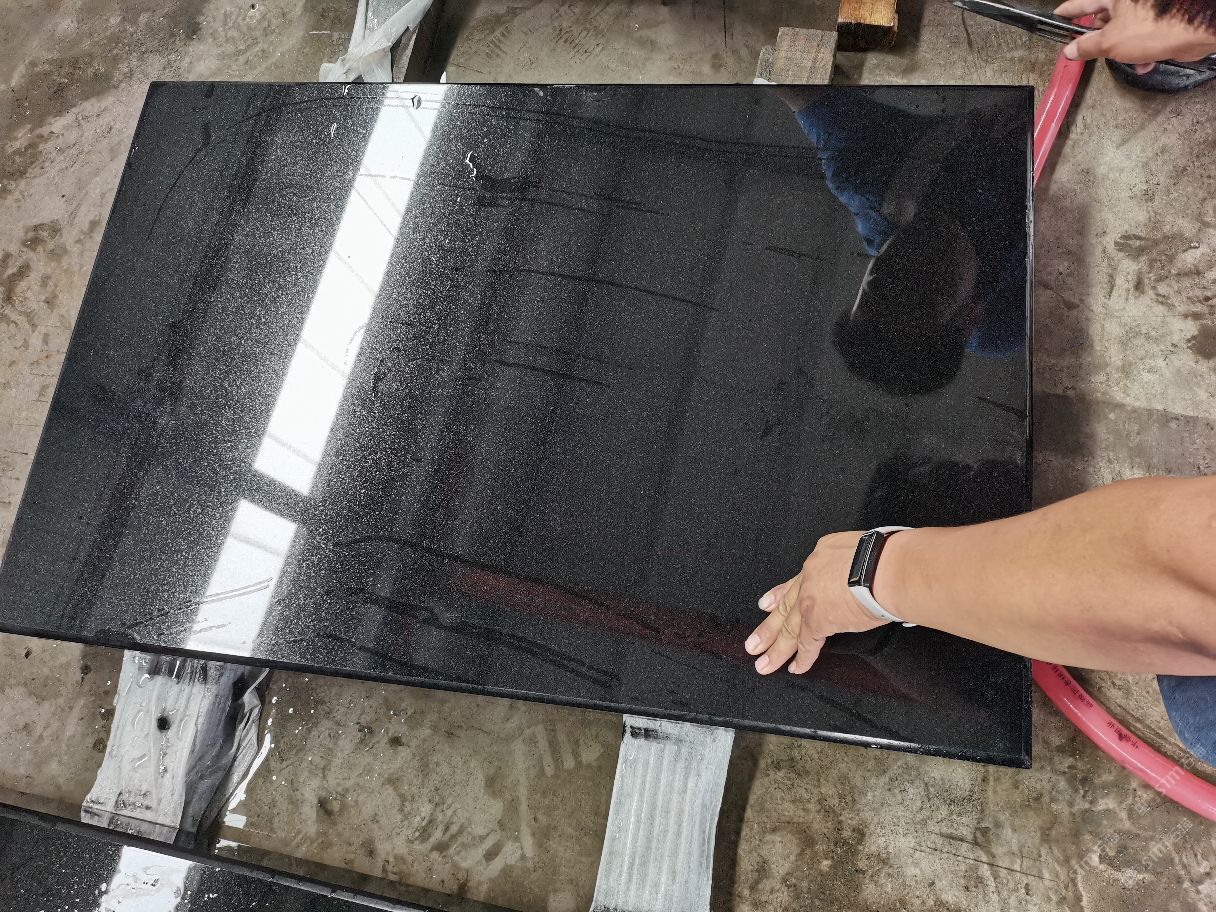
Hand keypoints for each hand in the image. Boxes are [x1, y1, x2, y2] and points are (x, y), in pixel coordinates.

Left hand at [744, 532, 888, 674]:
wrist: (885, 567)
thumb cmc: (884, 556)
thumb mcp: (862, 549)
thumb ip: (854, 564)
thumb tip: (865, 575)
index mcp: (822, 556)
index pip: (798, 580)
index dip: (780, 594)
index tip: (767, 603)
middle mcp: (811, 575)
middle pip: (786, 605)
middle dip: (769, 626)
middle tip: (754, 642)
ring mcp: (811, 599)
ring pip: (789, 627)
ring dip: (776, 648)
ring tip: (763, 663)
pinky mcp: (818, 620)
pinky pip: (807, 643)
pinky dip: (803, 658)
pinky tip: (795, 668)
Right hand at [1055, 0, 1215, 71]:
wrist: (1194, 29)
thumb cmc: (1156, 26)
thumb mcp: (1110, 42)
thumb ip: (1086, 47)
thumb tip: (1070, 51)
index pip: (1081, 3)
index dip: (1067, 13)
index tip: (1057, 17)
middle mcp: (1129, 1)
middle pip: (1103, 19)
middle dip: (1098, 38)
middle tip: (1088, 50)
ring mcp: (1144, 10)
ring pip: (1122, 31)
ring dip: (1121, 49)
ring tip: (1125, 58)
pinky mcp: (1159, 22)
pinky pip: (1141, 37)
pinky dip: (1140, 50)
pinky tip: (1144, 60)